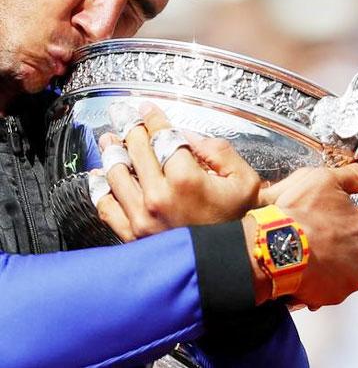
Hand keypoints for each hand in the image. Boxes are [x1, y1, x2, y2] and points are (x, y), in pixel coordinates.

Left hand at [96, 102, 260, 239]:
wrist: (232, 261)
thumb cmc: (239, 221)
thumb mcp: (243, 180)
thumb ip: (218, 151)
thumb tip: (188, 137)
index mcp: (186, 179)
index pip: (162, 137)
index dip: (153, 118)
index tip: (147, 109)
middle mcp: (158, 197)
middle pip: (135, 150)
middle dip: (130, 129)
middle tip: (126, 118)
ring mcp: (142, 217)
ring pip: (116, 174)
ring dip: (112, 152)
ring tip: (109, 140)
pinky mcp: (133, 235)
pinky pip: (106, 206)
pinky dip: (100, 188)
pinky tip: (99, 176)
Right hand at [252, 158, 357, 308]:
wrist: (275, 248)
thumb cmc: (298, 212)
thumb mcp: (325, 180)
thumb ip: (357, 175)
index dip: (355, 225)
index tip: (337, 225)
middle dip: (349, 249)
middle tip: (323, 242)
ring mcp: (354, 277)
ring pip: (351, 273)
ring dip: (338, 268)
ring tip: (313, 258)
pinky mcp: (337, 295)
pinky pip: (334, 290)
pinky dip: (324, 285)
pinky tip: (307, 273)